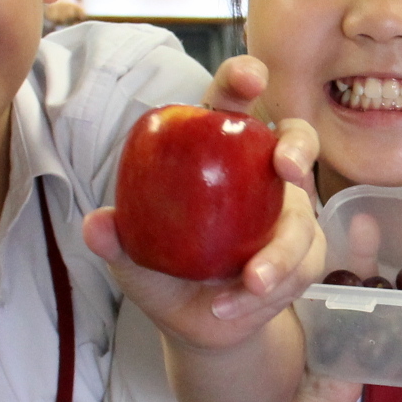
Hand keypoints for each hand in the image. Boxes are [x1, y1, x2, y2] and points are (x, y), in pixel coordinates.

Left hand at [81, 57, 326, 351]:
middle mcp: (260, 174)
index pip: (233, 102)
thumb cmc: (165, 272)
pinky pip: (299, 269)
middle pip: (294, 139)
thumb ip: (118, 240)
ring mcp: (289, 214)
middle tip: (285, 166)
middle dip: (297, 146)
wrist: (199, 322)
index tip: (250, 79)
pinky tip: (230, 307)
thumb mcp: (133, 258)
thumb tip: (94, 224)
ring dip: (280, 254)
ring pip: (301, 222)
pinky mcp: (306, 255)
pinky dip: (265, 290)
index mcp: (217, 150)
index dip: (244, 80)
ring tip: (251, 283)